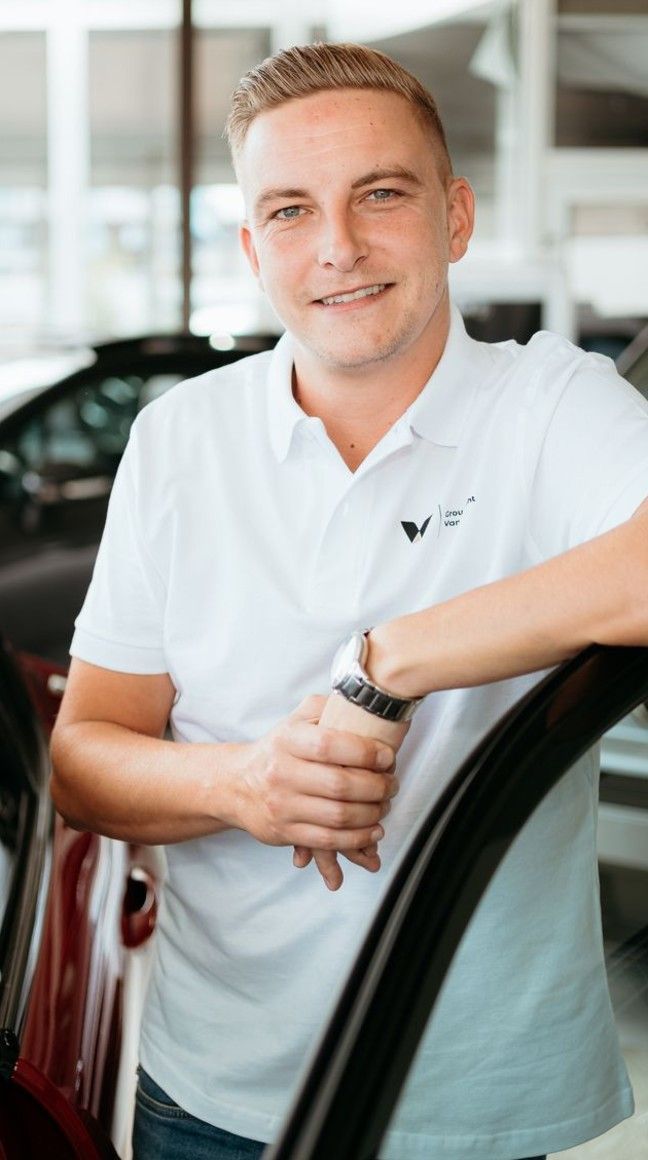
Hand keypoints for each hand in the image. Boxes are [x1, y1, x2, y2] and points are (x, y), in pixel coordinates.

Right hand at [225, 696, 395, 855]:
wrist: (237, 785)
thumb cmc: (276, 751)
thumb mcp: (295, 720)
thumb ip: (325, 707)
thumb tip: (360, 702)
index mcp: (287, 740)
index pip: (330, 745)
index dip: (366, 752)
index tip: (387, 756)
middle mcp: (282, 772)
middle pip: (340, 784)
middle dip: (377, 786)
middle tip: (391, 783)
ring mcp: (282, 805)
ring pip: (338, 816)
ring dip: (372, 813)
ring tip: (384, 805)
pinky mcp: (285, 831)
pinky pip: (329, 840)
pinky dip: (358, 838)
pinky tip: (372, 829)